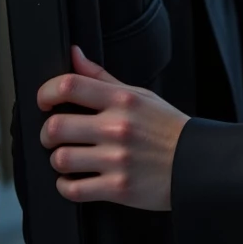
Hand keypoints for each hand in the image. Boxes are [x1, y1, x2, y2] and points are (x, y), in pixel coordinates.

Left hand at [38, 45, 189, 210]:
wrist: (197, 164)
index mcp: (122, 100)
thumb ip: (102, 77)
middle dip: (47, 134)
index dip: (46, 93)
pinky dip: (66, 186)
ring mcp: (117, 160)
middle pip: (56, 127)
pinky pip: (73, 189)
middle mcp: (117, 127)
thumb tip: (74, 54)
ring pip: (60, 159)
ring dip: (58, 160)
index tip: (44, 102)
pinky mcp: (118, 189)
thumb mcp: (140, 95)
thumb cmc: (167, 128)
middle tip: (54, 136)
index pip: (69, 85)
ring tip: (68, 159)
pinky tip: (74, 180)